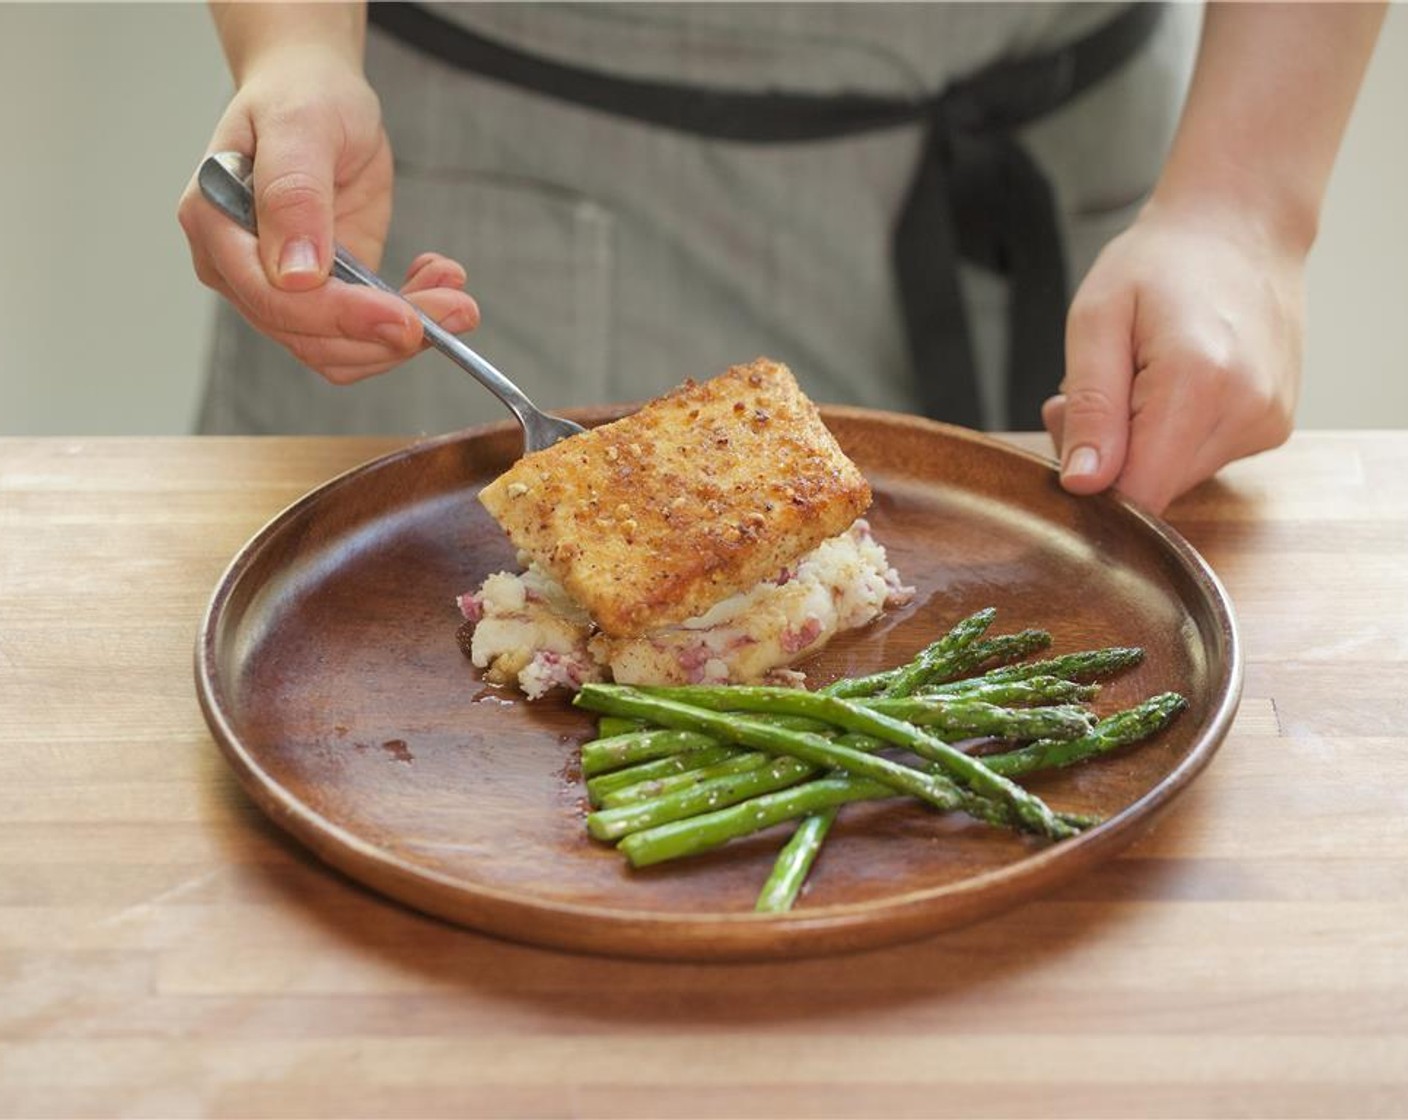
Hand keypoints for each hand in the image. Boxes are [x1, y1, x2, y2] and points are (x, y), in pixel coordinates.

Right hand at [176, 44, 478, 382]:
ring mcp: (283, 289)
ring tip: (457, 297)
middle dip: (388, 334)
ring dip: (407, 335)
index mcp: (216, 227)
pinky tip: (437, 281)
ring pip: (343, 351)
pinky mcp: (328, 295)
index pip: (273, 300)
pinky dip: (411, 321)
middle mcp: (240, 269)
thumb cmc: (302, 97)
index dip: (342, 317)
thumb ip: (293, 195)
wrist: (319, 93)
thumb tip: (295, 273)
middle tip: (458, 308)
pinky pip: (366, 334)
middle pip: (312, 339)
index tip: (404, 318)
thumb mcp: (301, 127)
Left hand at [1042, 203, 1302, 514]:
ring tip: (1132, 376)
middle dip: (1109, 455)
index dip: (1091, 478)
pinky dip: (1172, 434)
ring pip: (1177, 476)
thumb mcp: (1097, 320)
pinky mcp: (1274, 426)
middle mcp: (1247, 413)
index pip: (1138, 493)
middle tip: (1091, 390)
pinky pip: (1202, 457)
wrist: (1239, 225)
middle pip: (1154, 488)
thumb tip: (1083, 484)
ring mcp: (1268, 423)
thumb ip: (1090, 407)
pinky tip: (1168, 383)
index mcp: (1199, 385)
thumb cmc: (1159, 263)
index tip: (1070, 426)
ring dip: (1139, 443)